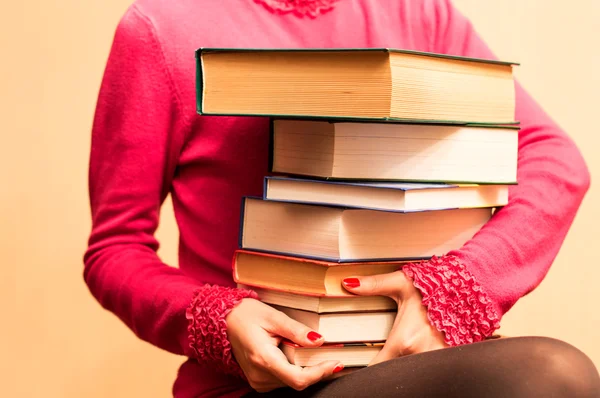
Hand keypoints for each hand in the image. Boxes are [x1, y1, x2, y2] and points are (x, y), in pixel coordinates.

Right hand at [226, 298, 342, 391]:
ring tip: (306, 348)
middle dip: (316, 368)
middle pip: (298, 381)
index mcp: (263, 359)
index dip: (321, 373)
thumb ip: (296, 330)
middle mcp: (259, 375)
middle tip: (331, 353)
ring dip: (305, 368)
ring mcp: (257, 381)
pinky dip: (294, 369)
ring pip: (292, 382)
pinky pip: (283, 380)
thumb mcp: (273, 316)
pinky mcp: (258, 381)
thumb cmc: (246, 314)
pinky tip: (295, 354)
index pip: (299, 378)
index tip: (336, 362)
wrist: (223, 320)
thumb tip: (319, 340)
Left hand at [342, 270, 447, 364]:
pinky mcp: (447, 358)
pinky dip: (421, 364)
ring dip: (403, 364)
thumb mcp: (402, 283)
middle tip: (380, 358)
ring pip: (411, 370)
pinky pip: (429, 367)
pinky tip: (419, 350)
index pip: (377, 368)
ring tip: (401, 352)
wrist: (470, 290)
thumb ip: (374, 285)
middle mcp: (420, 354)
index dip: (366, 370)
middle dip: (386, 367)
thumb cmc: (437, 287)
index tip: (358, 368)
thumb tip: (349, 284)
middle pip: (394, 372)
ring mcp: (436, 358)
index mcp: (404, 340)